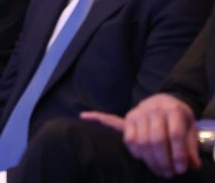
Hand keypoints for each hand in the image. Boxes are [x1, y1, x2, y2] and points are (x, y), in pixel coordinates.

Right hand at [82, 93, 199, 177]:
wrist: (167, 101)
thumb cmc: (179, 118)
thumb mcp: (190, 129)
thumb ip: (190, 147)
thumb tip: (190, 166)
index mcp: (172, 110)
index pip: (173, 135)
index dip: (178, 154)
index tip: (181, 169)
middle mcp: (152, 110)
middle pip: (154, 140)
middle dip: (162, 161)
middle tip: (168, 173)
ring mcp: (137, 114)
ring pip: (138, 141)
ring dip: (147, 159)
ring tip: (157, 169)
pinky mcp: (127, 119)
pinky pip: (112, 122)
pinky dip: (98, 118)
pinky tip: (84, 116)